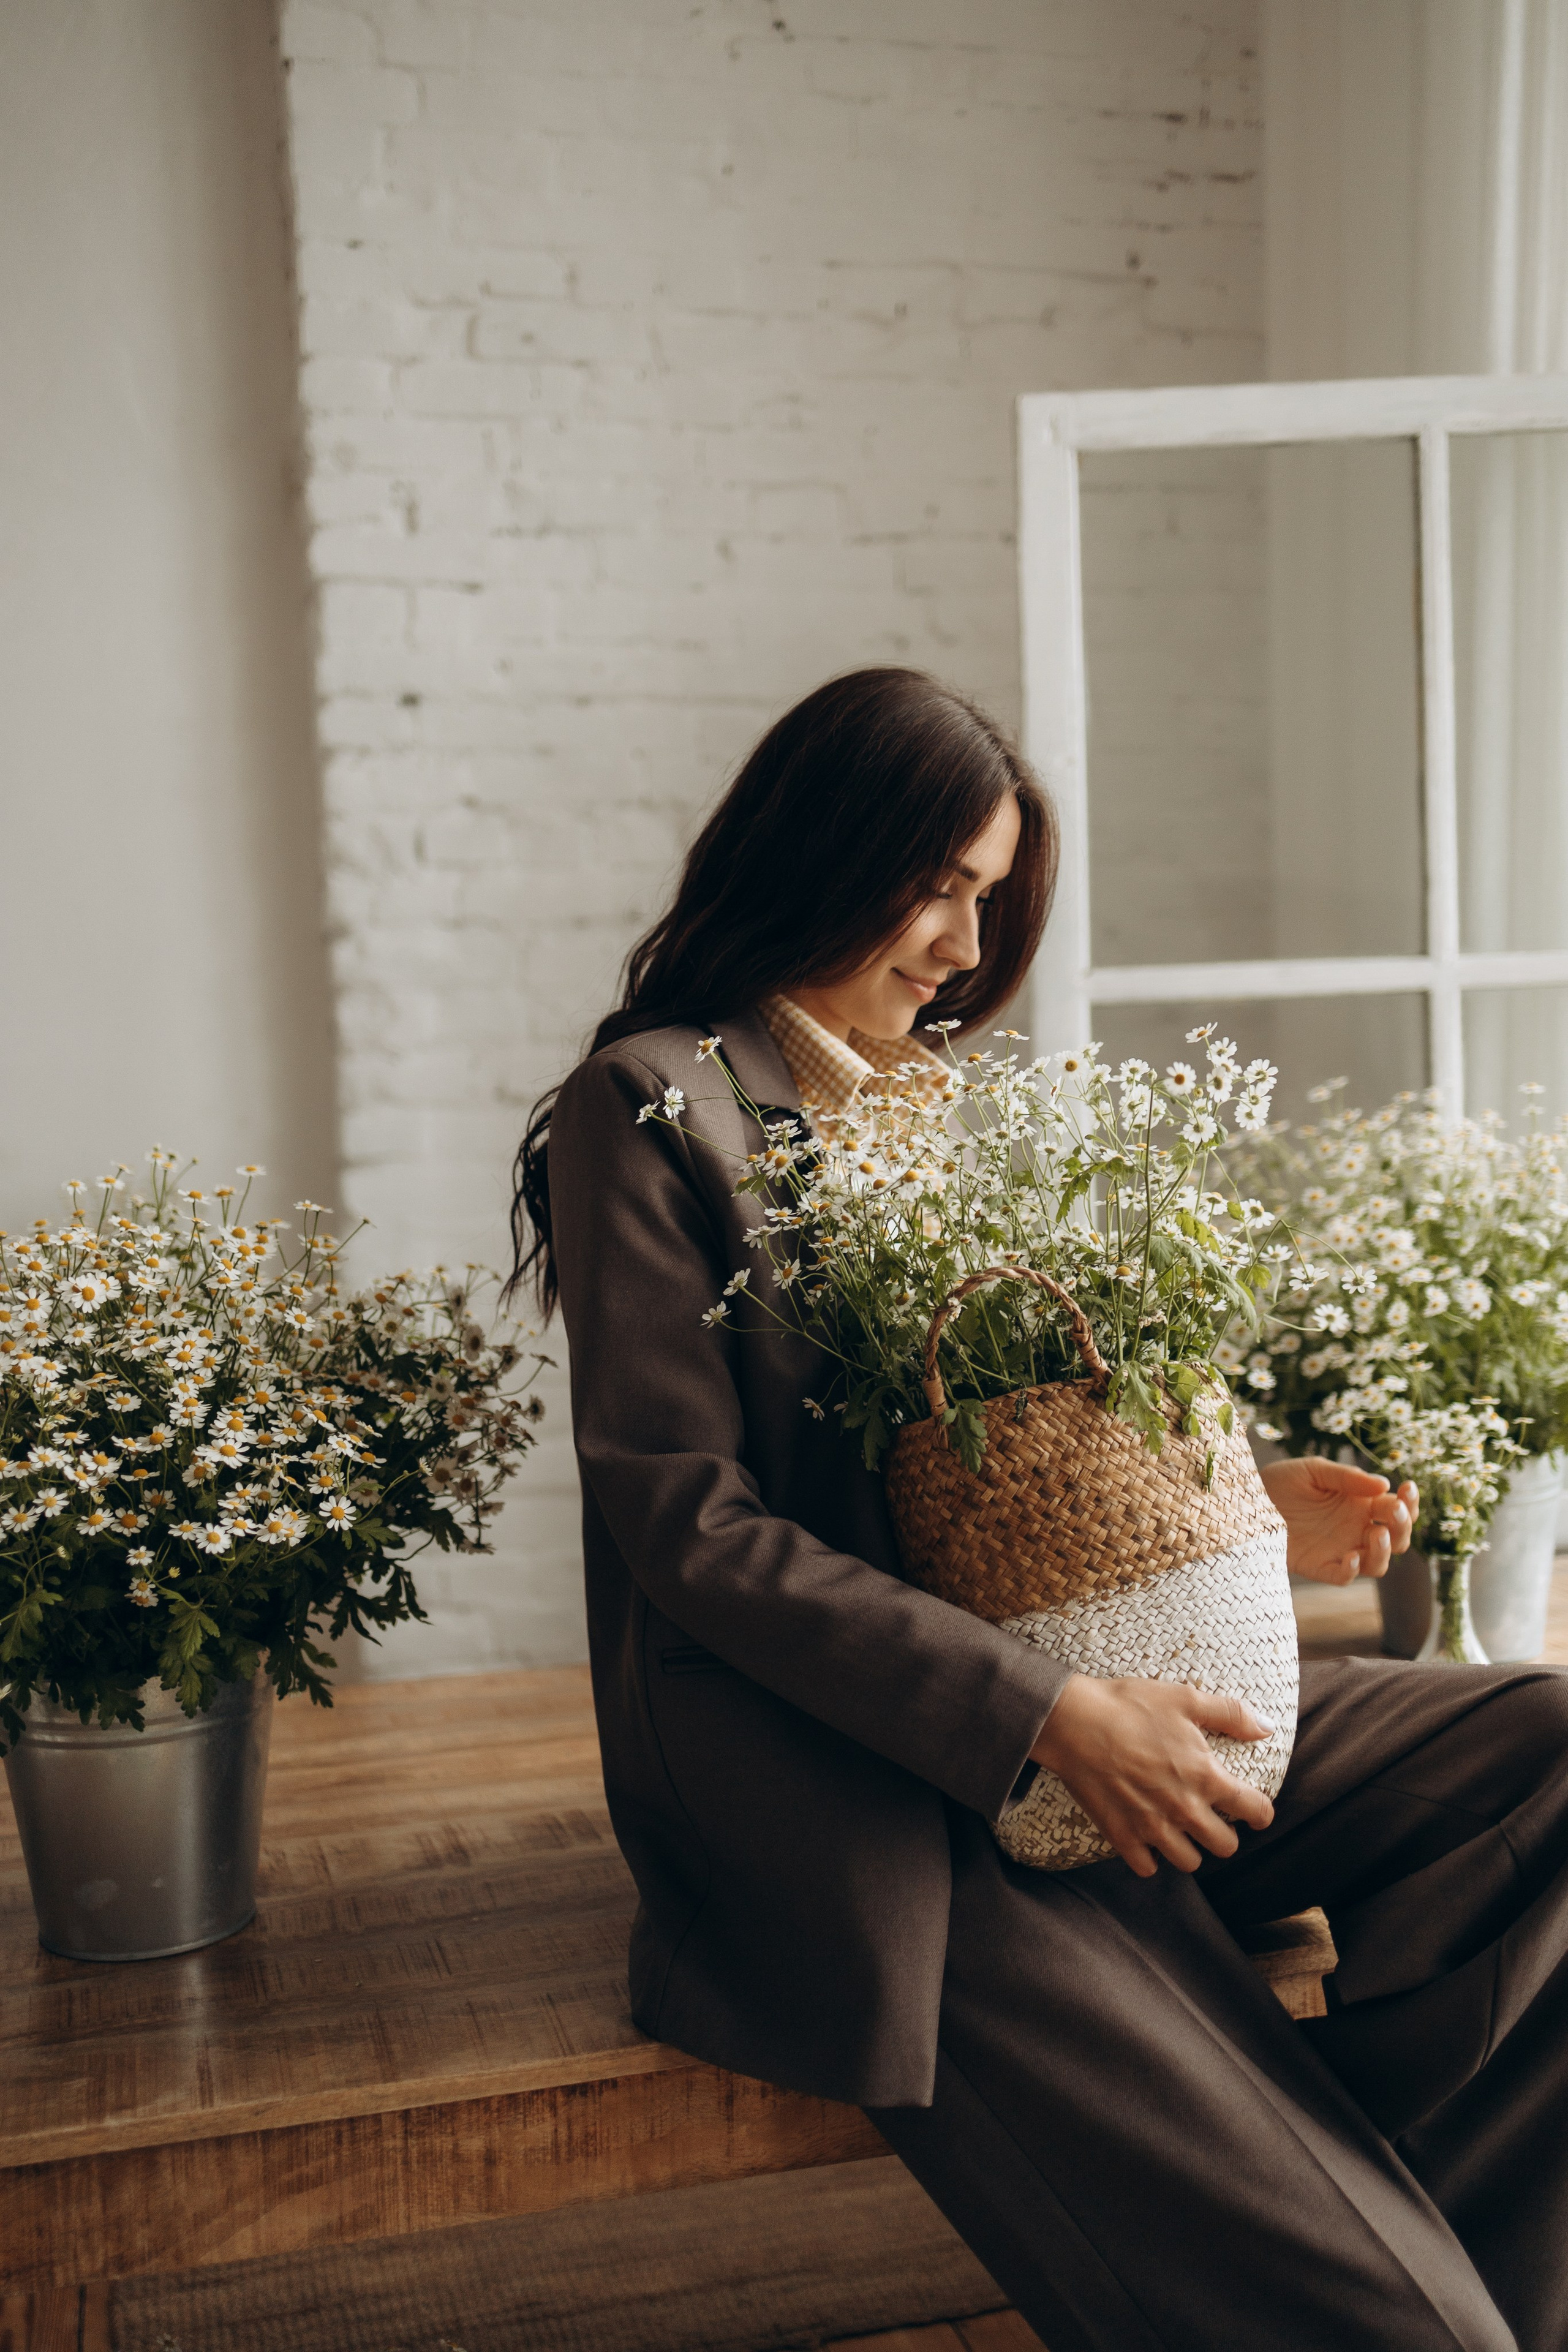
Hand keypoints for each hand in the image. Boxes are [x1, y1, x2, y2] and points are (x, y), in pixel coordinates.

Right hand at [1029, 1675, 1275, 1877]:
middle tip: (1210, 1815)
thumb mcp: (1185, 1698)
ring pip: (1189, 1862)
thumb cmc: (1129, 1706)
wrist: (1073, 1722)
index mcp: (1205, 1777)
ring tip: (1179, 1827)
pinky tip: (1147, 1835)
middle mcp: (1184, 1809)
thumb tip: (1268, 1729)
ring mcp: (1152, 1827)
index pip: (1255, 1811)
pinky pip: (1147, 1867)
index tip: (1252, 1808)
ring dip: (1189, 1847)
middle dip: (1224, 1832)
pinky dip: (1150, 1857)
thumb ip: (1232, 1714)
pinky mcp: (1121, 1836)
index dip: (1260, 1811)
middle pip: (1225, 1846)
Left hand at [1260, 1457, 1417, 1584]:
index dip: (1408, 1502)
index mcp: (1361, 1504)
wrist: (1246, 1500)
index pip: (1396, 1509)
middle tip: (1394, 1511)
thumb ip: (1347, 1477)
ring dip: (1384, 1551)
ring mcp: (1339, 1550)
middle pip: (1396, 1539)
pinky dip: (1352, 1571)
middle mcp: (1355, 1530)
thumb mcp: (1315, 1471)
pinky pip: (1343, 1577)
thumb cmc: (1283, 1482)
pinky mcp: (1318, 1566)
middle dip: (1402, 1526)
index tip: (1408, 1488)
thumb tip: (1384, 1485)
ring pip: (1377, 1564)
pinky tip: (1350, 1556)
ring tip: (1377, 1532)